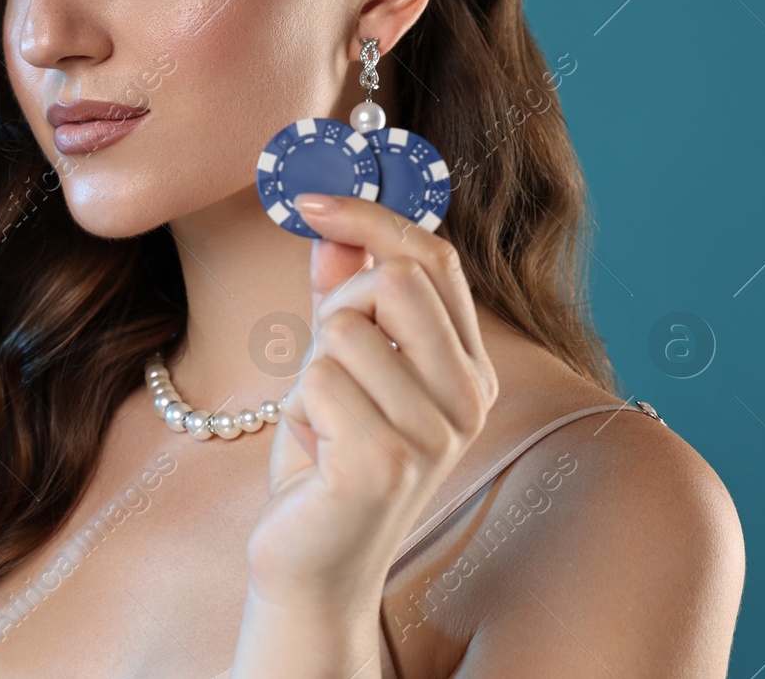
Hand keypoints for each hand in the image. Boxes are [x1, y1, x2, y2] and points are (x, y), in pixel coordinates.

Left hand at [246, 193, 498, 605]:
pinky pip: (317, 381)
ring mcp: (433, 434)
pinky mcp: (384, 462)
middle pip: (396, 278)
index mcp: (469, 368)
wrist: (313, 564)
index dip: (370, 218)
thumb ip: (343, 294)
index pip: (434, 257)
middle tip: (323, 362)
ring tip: (321, 423)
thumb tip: (330, 223)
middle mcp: (468, 398)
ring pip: (343, 331)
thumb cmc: (326, 460)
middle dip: (338, 305)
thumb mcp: (338, 366)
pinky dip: (296, 409)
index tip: (309, 201)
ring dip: (309, 372)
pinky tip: (313, 451)